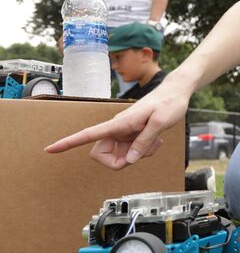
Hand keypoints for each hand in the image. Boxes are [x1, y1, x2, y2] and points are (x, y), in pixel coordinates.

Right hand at [44, 81, 189, 169]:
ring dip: (138, 154)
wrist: (176, 92)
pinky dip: (143, 151)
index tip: (49, 149)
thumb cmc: (169, 103)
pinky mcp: (132, 135)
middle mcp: (118, 128)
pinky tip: (155, 140)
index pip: (88, 134)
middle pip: (104, 154)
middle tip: (143, 150)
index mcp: (119, 123)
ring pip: (120, 155)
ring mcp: (124, 133)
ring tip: (154, 140)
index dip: (68, 142)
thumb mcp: (160, 123)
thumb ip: (144, 142)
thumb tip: (128, 160)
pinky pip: (131, 152)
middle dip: (122, 160)